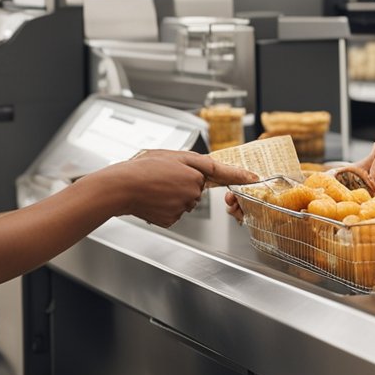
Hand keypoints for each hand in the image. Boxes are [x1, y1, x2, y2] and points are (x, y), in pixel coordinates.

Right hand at [105, 150, 255, 227]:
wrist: (121, 187)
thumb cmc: (141, 168)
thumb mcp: (170, 155)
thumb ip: (193, 162)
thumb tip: (204, 174)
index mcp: (193, 172)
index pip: (221, 173)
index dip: (238, 175)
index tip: (254, 177)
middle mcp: (192, 191)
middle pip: (195, 188)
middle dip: (182, 183)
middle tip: (161, 177)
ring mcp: (182, 207)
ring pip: (184, 201)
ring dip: (172, 196)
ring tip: (154, 188)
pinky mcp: (172, 219)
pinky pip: (174, 213)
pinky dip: (164, 208)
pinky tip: (153, 200)